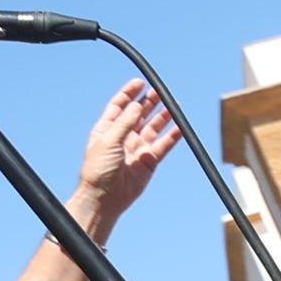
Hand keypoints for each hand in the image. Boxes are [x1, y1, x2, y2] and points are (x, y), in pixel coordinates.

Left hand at [75, 80, 181, 229]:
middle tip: (161, 91)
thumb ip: (124, 123)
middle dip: (150, 102)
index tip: (140, 82)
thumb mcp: (108, 141)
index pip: (119, 106)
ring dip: (164, 116)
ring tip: (174, 104)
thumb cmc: (98, 170)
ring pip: (154, 128)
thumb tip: (136, 105)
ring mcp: (137, 149)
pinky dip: (173, 136)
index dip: (129, 93)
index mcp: (107, 129)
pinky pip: (163, 145)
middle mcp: (123, 137)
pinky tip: (181, 126)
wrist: (104, 198)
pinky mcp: (149, 162)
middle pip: (139, 114)